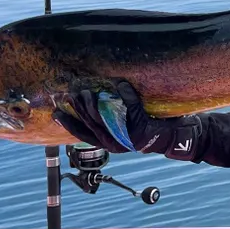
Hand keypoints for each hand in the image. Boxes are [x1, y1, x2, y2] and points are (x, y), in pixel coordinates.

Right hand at [53, 81, 202, 159]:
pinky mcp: (142, 129)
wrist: (174, 137)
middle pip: (91, 126)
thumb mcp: (124, 126)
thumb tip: (93, 100)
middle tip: (72, 95)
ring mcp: (128, 138)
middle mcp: (115, 144)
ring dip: (95, 105)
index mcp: (108, 143)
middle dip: (80, 109)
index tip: (55, 112)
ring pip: (106, 120)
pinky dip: (126, 96)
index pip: (82, 134)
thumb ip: (109, 117)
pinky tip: (122, 85)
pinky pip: (131, 109)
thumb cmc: (148, 129)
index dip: (68, 124)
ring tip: (87, 92)